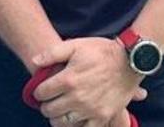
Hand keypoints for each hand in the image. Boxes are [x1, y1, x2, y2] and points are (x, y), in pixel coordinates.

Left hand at [30, 37, 146, 125]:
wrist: (129, 61)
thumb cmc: (102, 51)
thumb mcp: (76, 45)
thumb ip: (52, 53)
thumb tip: (34, 61)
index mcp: (68, 80)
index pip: (41, 93)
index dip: (38, 91)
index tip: (42, 90)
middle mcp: (77, 97)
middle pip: (49, 110)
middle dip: (46, 105)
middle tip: (50, 100)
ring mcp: (90, 109)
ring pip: (62, 122)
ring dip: (57, 117)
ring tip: (60, 110)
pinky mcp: (102, 116)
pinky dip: (76, 125)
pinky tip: (75, 118)